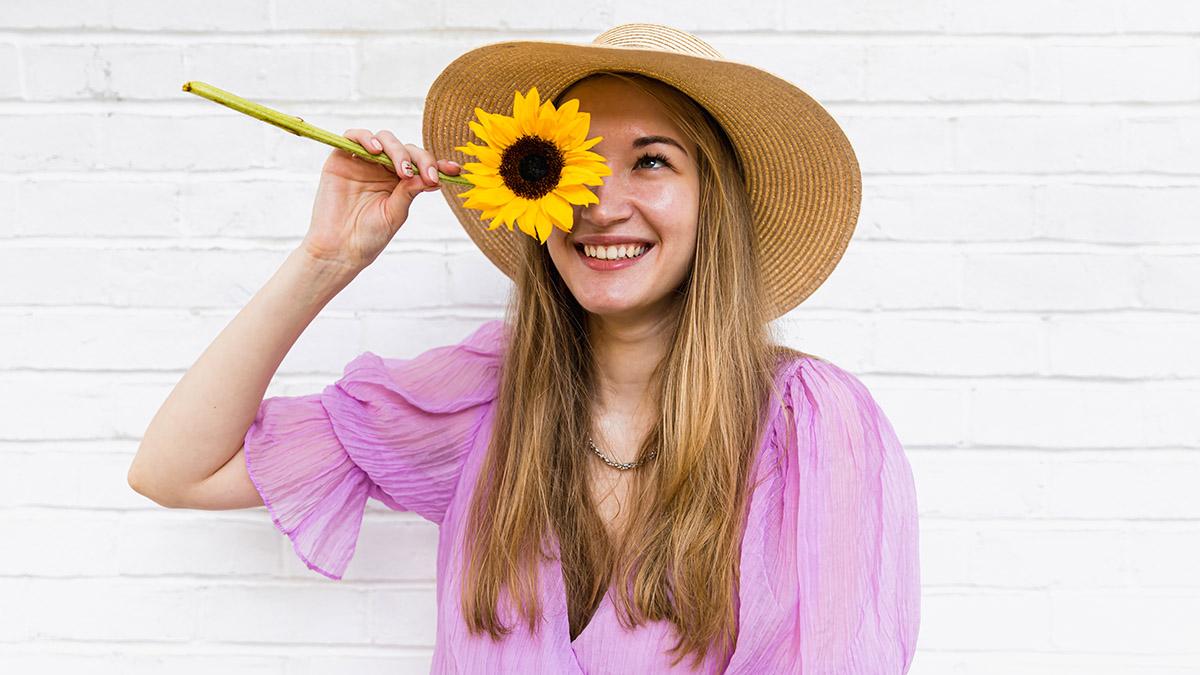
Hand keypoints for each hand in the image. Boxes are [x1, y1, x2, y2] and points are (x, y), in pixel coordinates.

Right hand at [299, 129, 462, 272]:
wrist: (339, 248)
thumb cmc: (369, 236)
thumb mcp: (395, 214)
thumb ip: (409, 192)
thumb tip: (430, 176)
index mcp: (401, 182)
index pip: (422, 165)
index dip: (439, 164)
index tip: (455, 170)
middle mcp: (383, 168)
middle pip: (406, 148)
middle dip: (420, 159)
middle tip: (424, 176)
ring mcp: (363, 162)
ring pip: (384, 139)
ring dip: (397, 150)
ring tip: (403, 170)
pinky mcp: (341, 158)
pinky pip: (353, 136)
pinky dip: (366, 138)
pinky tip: (376, 152)